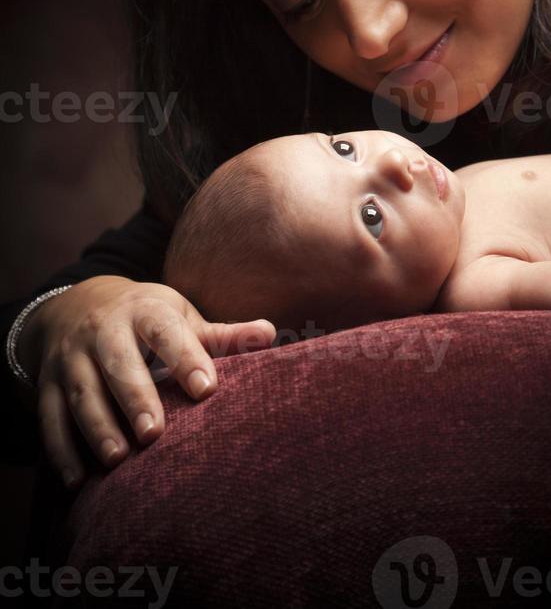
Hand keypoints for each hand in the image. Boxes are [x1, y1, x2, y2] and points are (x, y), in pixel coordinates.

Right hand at [17, 275, 275, 488]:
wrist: (76, 303)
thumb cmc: (145, 318)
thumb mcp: (179, 316)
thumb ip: (221, 334)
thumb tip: (270, 333)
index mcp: (144, 310)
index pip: (165, 330)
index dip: (185, 356)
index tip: (207, 388)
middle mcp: (103, 330)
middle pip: (117, 362)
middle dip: (134, 396)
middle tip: (153, 434)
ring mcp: (71, 357)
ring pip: (80, 392)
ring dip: (96, 427)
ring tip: (118, 460)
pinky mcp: (47, 382)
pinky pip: (48, 417)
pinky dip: (60, 450)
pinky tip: (77, 481)